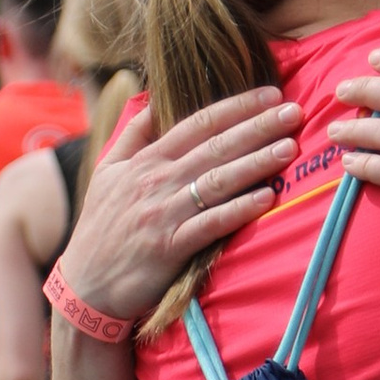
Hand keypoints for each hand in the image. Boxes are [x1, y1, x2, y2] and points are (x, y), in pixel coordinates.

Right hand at [52, 86, 304, 325]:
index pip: (198, 123)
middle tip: (294, 111)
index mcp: (146, 160)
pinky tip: (267, 198)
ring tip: (289, 147)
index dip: (236, 107)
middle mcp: (156, 180)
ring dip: (256, 162)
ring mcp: (164, 213)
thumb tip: (152, 102)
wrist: (85, 285)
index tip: (270, 94)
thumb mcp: (107, 172)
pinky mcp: (170, 247)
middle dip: (257, 126)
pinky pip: (211, 224)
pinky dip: (239, 210)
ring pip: (217, 181)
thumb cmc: (102, 227)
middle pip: (215, 147)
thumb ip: (133, 136)